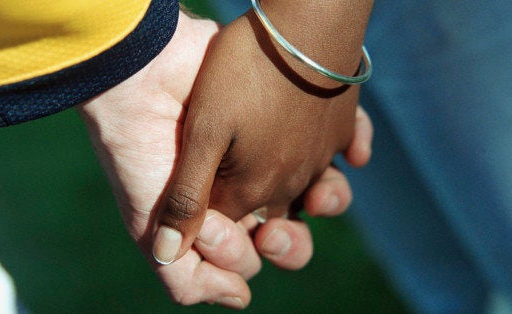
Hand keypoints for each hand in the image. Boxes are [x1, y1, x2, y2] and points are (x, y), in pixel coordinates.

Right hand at [79, 11, 371, 307]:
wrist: (144, 78)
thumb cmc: (142, 153)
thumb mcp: (148, 225)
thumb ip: (187, 275)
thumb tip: (242, 298)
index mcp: (218, 217)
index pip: (252, 256)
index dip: (243, 255)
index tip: (218, 229)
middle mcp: (248, 188)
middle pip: (292, 233)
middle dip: (290, 244)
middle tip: (271, 231)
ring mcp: (273, 150)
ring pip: (322, 192)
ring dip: (330, 200)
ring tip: (318, 192)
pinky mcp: (292, 117)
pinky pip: (340, 139)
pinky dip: (352, 150)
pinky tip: (349, 156)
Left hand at [153, 8, 369, 263]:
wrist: (305, 26)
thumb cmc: (243, 75)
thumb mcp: (202, 133)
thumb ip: (186, 195)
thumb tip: (167, 254)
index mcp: (254, 190)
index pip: (230, 226)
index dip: (211, 226)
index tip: (200, 203)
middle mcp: (293, 182)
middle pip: (275, 223)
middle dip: (265, 233)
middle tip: (257, 223)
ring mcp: (320, 155)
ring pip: (311, 195)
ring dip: (302, 203)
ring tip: (298, 196)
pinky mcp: (339, 127)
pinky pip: (345, 153)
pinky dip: (339, 158)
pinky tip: (340, 154)